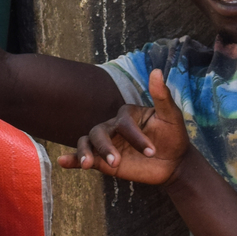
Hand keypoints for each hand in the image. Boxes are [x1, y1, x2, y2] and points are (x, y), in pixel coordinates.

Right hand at [57, 69, 194, 186]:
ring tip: (87, 164)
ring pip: (87, 142)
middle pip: (99, 131)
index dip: (135, 137)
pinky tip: (62, 161)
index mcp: (126, 115)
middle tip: (117, 162)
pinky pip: (84, 156)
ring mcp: (108, 144)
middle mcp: (113, 127)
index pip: (123, 122)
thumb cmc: (173, 136)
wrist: (174, 163)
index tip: (151, 151)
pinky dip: (72, 158)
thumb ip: (162, 96)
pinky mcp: (104, 162)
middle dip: (106, 147)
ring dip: (85, 152)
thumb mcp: (171, 116)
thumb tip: (156, 71)